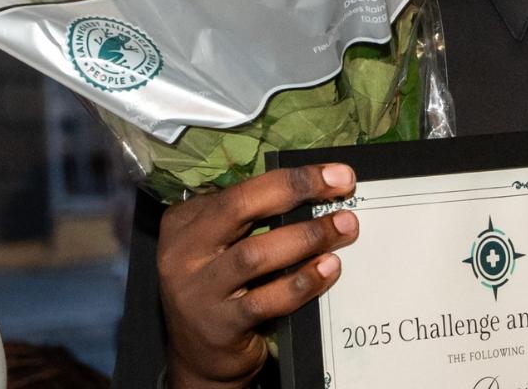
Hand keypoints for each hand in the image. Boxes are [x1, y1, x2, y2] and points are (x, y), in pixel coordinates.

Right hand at [157, 164, 357, 388]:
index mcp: (186, 222)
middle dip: (296, 190)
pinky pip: (266, 300)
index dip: (292, 177)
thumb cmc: (225, 286)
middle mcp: (182, 253)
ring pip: (255, 255)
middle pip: (239, 208)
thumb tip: (321, 188)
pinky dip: (303, 282)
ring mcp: (196, 291)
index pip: (240, 188)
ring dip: (308, 237)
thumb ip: (257, 219)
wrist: (201, 354)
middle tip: (343, 188)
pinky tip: (328, 269)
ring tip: (344, 228)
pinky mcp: (217, 326)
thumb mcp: (227, 246)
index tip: (338, 173)